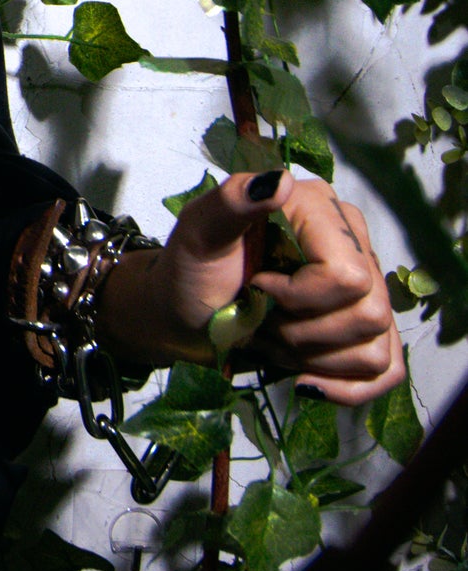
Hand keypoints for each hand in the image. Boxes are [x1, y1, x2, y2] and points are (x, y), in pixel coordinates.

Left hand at [95, 168, 406, 406]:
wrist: (185, 313)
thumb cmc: (191, 270)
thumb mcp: (198, 234)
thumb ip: (230, 203)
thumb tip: (279, 183)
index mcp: (321, 209)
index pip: (347, 277)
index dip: (298, 298)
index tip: (257, 287)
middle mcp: (355, 243)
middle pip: (368, 314)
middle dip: (302, 333)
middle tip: (262, 319)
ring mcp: (367, 288)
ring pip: (374, 348)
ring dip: (312, 358)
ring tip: (273, 338)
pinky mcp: (367, 330)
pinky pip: (386, 369)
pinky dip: (342, 387)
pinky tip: (305, 378)